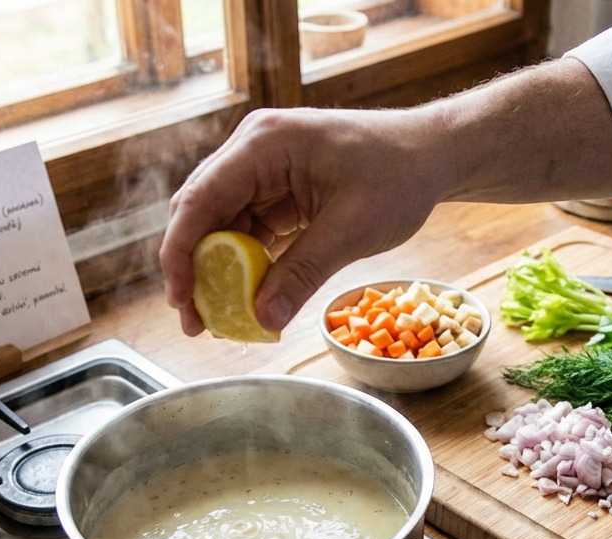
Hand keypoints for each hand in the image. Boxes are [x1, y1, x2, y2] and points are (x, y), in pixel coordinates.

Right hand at [158, 107, 449, 335]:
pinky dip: (243, 263)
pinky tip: (246, 299)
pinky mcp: (276, 185)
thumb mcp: (352, 230)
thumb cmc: (400, 176)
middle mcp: (254, 148)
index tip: (179, 299)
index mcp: (264, 143)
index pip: (200, 199)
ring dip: (216, 270)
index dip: (180, 252)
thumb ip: (302, 273)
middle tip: (194, 322)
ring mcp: (263, 166)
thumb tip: (262, 320)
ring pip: (219, 223)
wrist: (432, 154)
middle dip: (193, 268)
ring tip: (218, 320)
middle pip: (200, 211)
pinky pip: (246, 227)